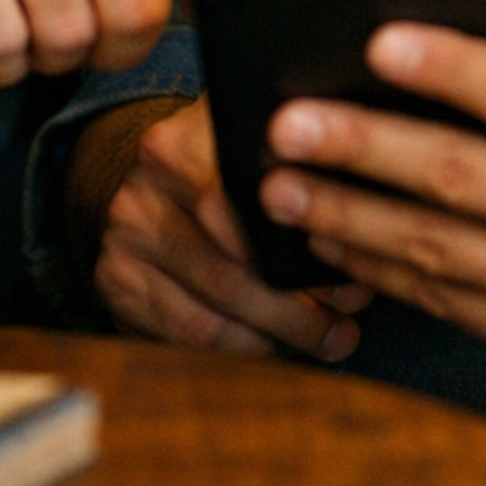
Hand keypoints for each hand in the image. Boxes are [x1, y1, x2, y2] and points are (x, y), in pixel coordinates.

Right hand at [92, 96, 369, 358]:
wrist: (136, 174)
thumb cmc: (217, 159)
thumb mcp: (245, 137)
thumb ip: (295, 157)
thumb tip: (370, 203)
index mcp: (181, 141)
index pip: (245, 203)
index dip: (304, 245)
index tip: (357, 271)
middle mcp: (144, 187)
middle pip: (232, 265)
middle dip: (297, 303)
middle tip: (348, 323)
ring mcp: (123, 237)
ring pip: (213, 309)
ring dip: (278, 336)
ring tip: (329, 340)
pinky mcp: (115, 282)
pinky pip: (187, 334)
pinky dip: (242, 348)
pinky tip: (279, 348)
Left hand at [259, 0, 485, 383]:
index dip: (451, 69)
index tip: (381, 40)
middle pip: (461, 178)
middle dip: (365, 147)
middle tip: (288, 121)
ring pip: (439, 250)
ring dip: (351, 216)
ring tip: (278, 185)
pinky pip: (450, 302)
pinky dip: (384, 272)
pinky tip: (331, 240)